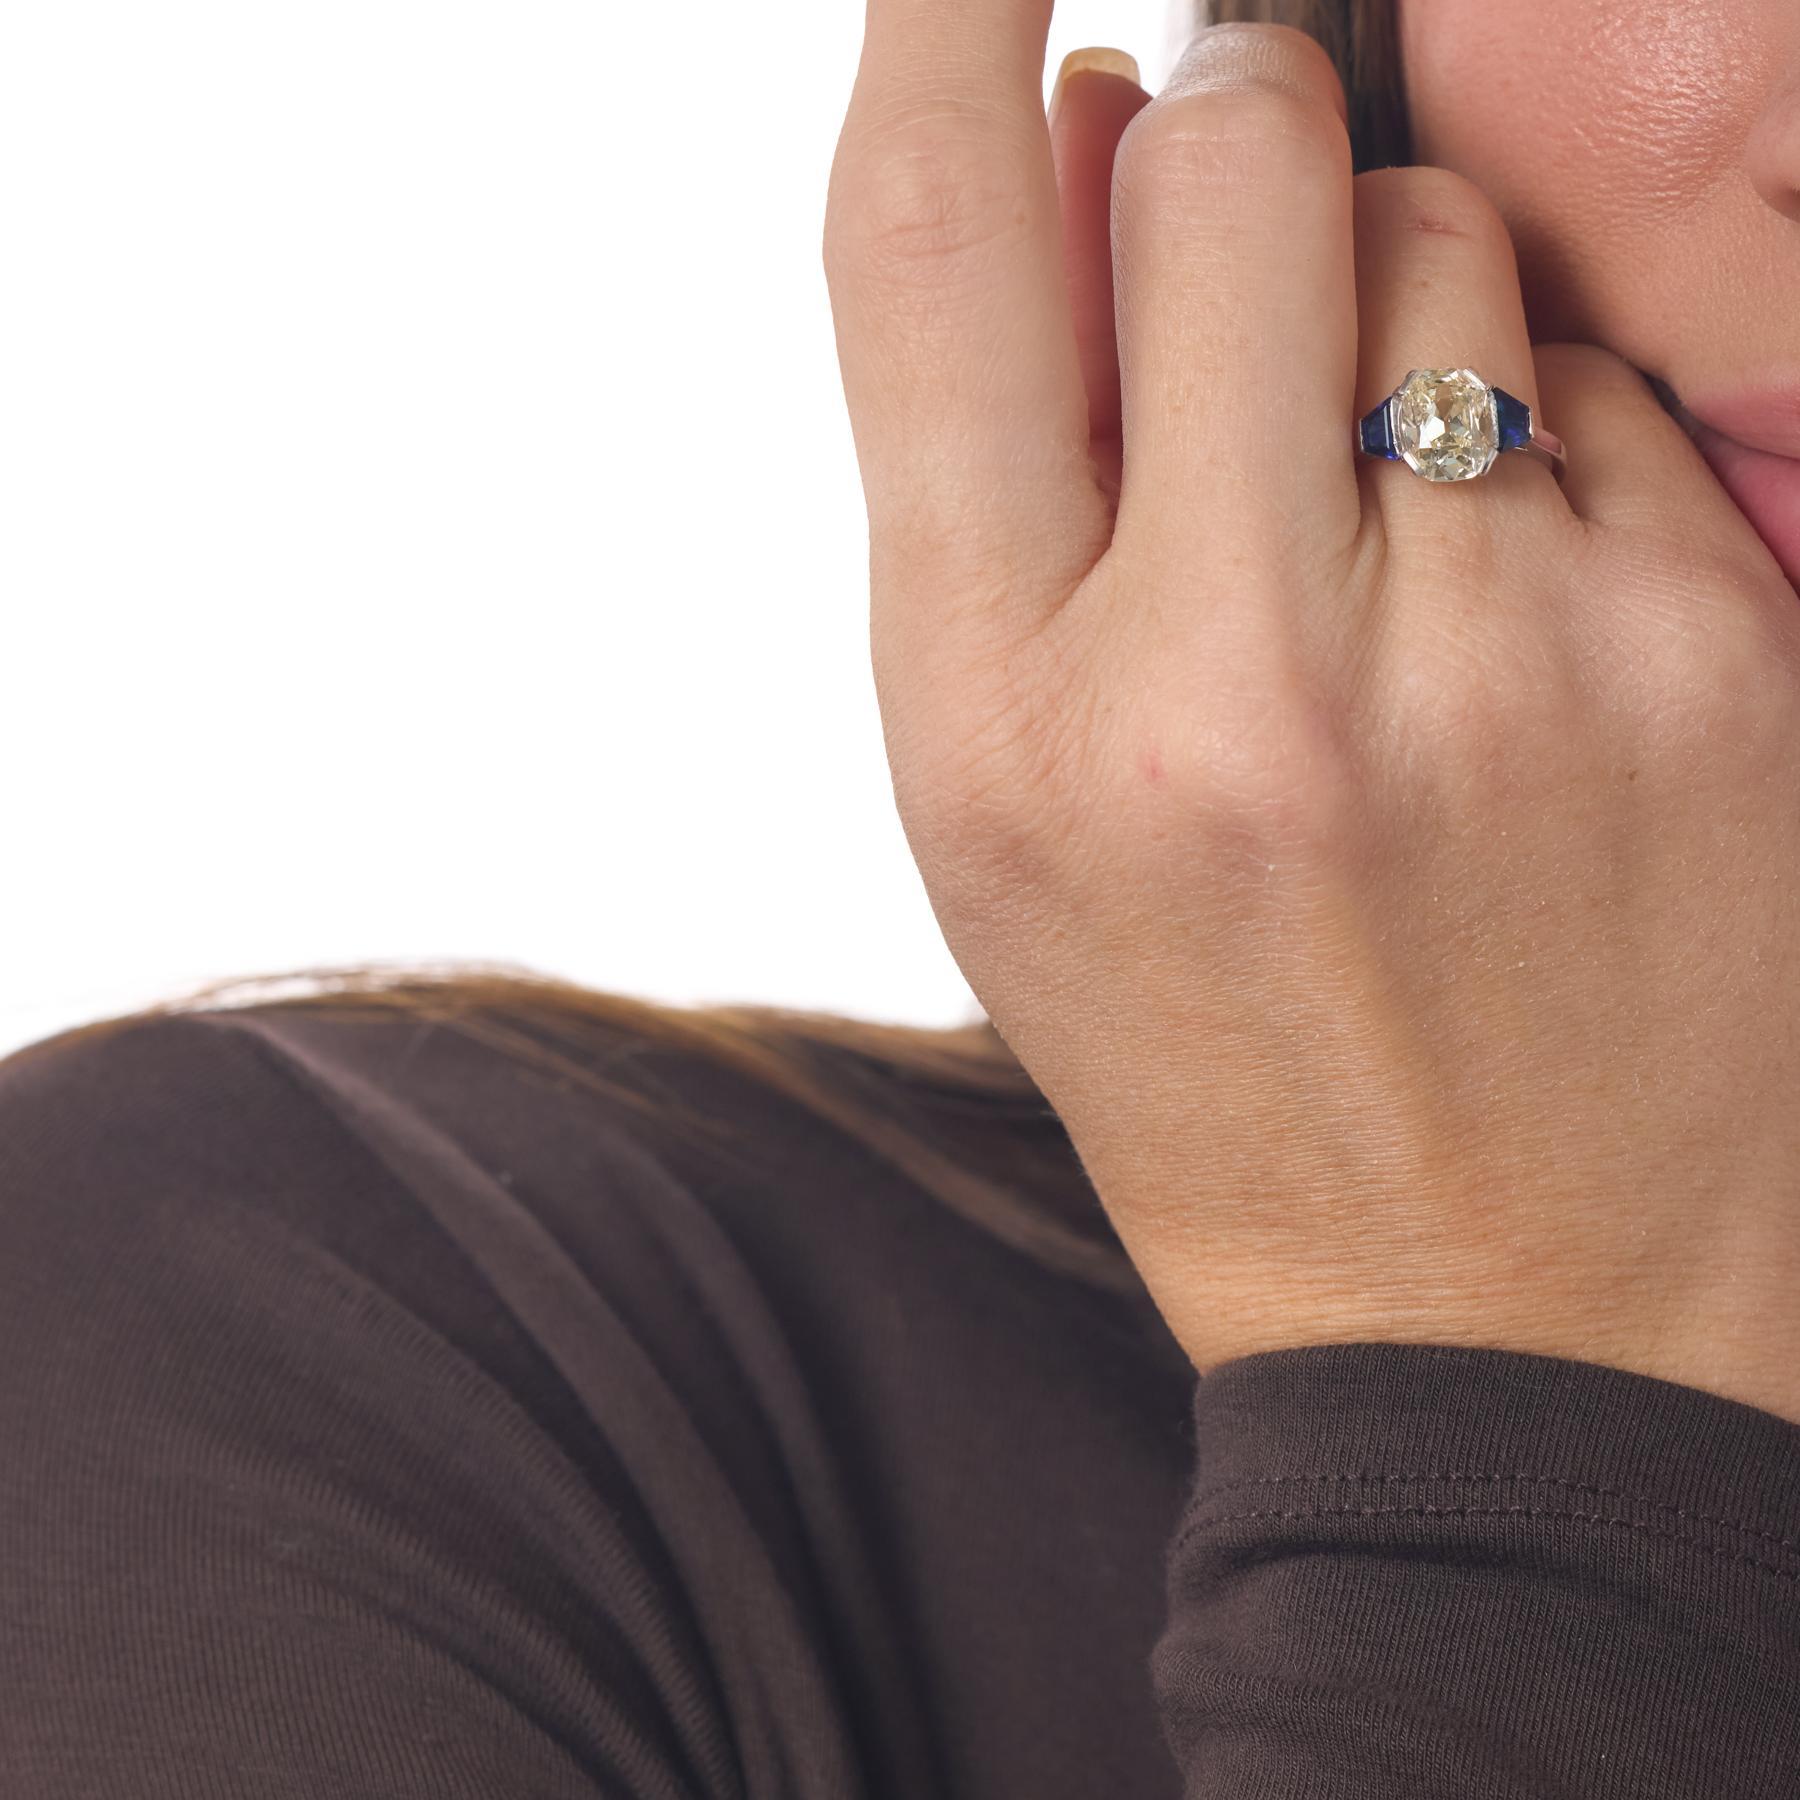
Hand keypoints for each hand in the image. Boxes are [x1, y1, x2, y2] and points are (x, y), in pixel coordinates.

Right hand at [823, 13, 1799, 1422]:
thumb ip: (1005, 463)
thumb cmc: (1203, 1034)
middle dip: (1226, 142)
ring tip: (1384, 542)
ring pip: (1442, 233)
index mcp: (998, 716)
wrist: (1482, 1295)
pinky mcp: (1700, 661)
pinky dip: (1548, 435)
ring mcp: (1490, 668)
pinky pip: (1610, 377)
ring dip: (1393, 304)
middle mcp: (1228, 679)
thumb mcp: (1002, 795)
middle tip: (1228, 285)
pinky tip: (1516, 620)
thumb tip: (1086, 126)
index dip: (942, 17)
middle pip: (1233, 148)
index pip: (934, 249)